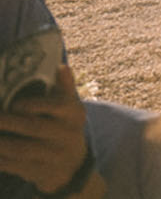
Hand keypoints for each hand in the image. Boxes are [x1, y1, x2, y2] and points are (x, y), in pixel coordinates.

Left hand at [0, 64, 91, 194]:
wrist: (72, 166)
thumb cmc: (65, 127)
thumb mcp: (70, 108)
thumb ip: (64, 88)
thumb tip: (61, 67)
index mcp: (74, 115)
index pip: (56, 106)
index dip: (32, 105)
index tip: (15, 104)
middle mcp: (66, 136)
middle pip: (34, 127)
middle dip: (9, 121)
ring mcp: (53, 156)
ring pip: (20, 149)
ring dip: (1, 142)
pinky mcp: (38, 173)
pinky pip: (13, 165)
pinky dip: (0, 158)